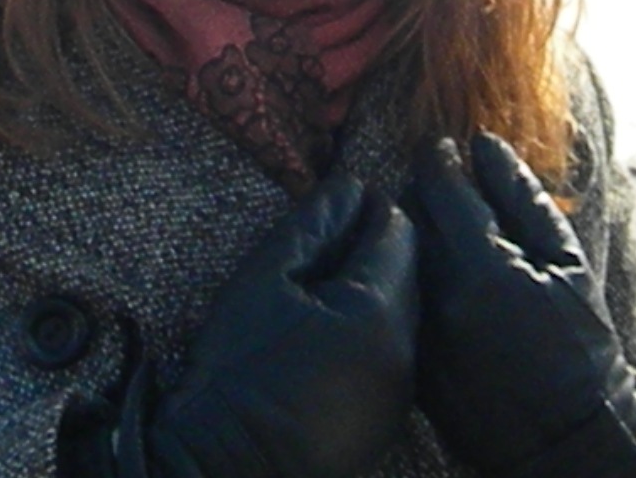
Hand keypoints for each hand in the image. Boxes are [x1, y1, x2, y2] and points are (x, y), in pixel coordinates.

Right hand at [67, 172, 417, 477]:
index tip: (344, 201)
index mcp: (377, 312)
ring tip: (329, 287)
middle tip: (333, 241)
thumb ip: (314, 224)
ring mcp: (404, 393)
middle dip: (379, 248)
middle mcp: (407, 353)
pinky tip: (336, 335)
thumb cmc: (235, 368)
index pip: (398, 232)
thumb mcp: (264, 279)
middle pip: (412, 272)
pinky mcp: (391, 420)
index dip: (373, 207)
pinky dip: (378, 333)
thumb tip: (351, 185)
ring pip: (409, 315)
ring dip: (380, 291)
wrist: (224, 466)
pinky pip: (399, 356)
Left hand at [409, 132, 635, 477]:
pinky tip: (440, 281)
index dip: (438, 156)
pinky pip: (397, 297)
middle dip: (421, 192)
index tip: (443, 145)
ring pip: (395, 256)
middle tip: (444, 187)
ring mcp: (417, 333)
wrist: (567, 437)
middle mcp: (437, 299)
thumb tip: (485, 144)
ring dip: (412, 233)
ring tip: (444, 234)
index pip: (438, 186)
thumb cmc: (580, 346)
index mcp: (481, 267)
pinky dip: (412, 276)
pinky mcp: (409, 361)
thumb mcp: (566, 262)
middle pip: (405, 216)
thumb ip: (522, 197)